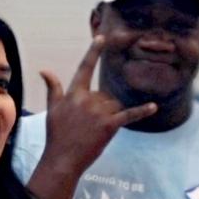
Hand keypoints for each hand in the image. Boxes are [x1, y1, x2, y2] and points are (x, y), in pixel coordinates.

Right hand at [37, 36, 157, 175]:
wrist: (62, 160)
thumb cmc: (56, 135)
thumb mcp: (52, 109)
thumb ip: (53, 88)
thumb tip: (44, 70)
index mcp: (73, 93)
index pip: (85, 68)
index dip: (93, 52)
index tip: (101, 38)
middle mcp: (87, 99)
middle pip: (104, 95)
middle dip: (100, 109)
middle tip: (86, 127)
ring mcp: (99, 112)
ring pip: (114, 105)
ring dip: (109, 116)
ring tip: (94, 132)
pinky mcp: (110, 125)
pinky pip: (129, 115)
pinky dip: (142, 111)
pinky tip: (154, 107)